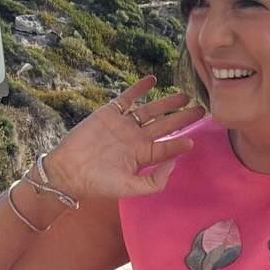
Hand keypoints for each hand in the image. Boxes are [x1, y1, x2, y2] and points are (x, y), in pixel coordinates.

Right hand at [41, 76, 201, 201]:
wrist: (68, 171)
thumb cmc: (98, 183)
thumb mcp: (130, 188)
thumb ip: (154, 180)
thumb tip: (174, 163)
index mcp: (142, 157)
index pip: (167, 148)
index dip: (180, 144)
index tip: (195, 138)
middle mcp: (136, 139)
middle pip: (164, 126)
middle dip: (183, 118)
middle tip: (201, 109)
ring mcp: (124, 124)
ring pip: (150, 110)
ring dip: (167, 102)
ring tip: (184, 96)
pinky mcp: (110, 112)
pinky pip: (127, 97)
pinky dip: (139, 88)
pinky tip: (153, 81)